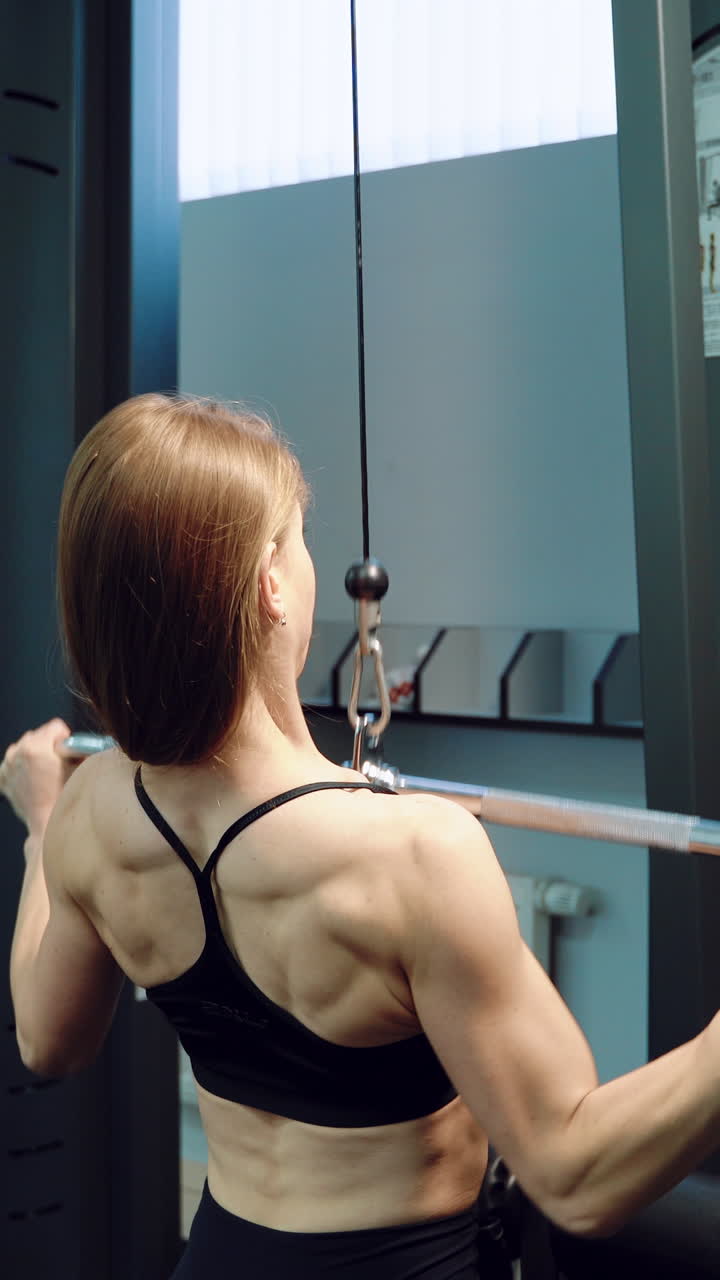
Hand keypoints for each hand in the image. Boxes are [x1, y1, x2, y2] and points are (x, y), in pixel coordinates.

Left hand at [0, 719, 77, 837]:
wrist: (48, 824)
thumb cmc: (64, 799)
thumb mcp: (79, 768)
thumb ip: (78, 748)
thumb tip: (79, 742)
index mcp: (35, 746)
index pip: (56, 727)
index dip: (66, 739)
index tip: (68, 753)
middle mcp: (18, 752)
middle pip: (39, 735)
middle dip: (49, 747)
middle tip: (58, 766)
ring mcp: (8, 765)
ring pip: (26, 747)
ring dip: (36, 756)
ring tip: (46, 775)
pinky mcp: (4, 777)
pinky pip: (15, 761)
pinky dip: (24, 767)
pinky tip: (33, 780)